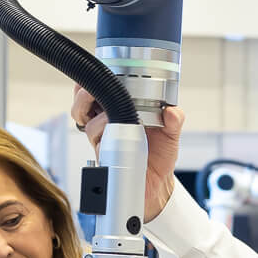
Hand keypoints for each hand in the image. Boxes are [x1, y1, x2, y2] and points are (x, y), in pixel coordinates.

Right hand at [71, 86, 184, 222]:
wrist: (156, 184)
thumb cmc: (160, 156)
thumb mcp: (171, 134)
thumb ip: (174, 120)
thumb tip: (172, 112)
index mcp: (122, 110)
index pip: (101, 89)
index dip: (94, 80)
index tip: (100, 73)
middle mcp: (108, 121)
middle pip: (83, 100)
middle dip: (84, 92)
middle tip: (92, 90)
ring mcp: (103, 137)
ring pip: (82, 116)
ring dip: (88, 108)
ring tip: (104, 110)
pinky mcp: (102, 152)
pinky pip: (93, 138)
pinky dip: (99, 129)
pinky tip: (111, 130)